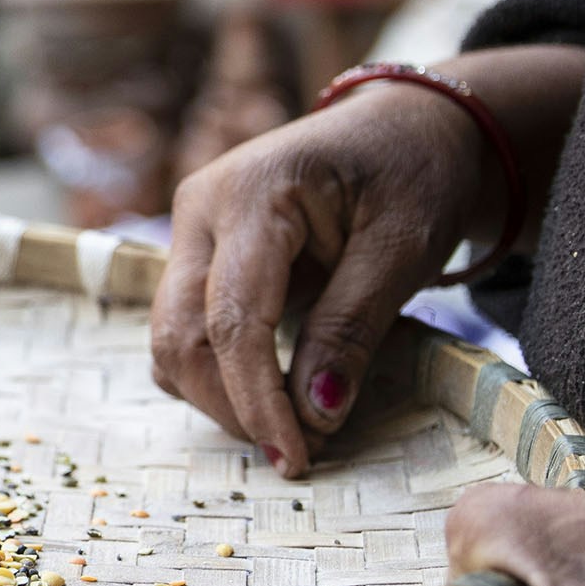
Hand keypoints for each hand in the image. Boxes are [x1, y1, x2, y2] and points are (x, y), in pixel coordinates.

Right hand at [151, 81, 485, 476]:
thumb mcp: (402, 247)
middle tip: (296, 452)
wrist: (407, 128)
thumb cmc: (413, 173)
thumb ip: (352, 328)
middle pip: (180, 333)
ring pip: (171, 337)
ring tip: (289, 425)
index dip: (256, 398)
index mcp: (250, 191)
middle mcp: (199, 208)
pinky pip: (183, 329)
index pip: (232, 317)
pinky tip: (267, 390)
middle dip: (231, 405)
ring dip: (219, 394)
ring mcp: (189, 230)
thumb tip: (315, 415)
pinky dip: (216, 371)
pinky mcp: (196, 254)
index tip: (295, 457)